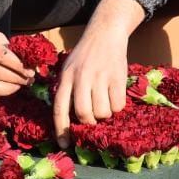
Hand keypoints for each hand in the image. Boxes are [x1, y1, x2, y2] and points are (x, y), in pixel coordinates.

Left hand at [53, 0, 144, 146]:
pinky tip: (114, 95)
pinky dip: (117, 106)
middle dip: (89, 122)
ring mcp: (100, 77)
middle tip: (93, 118)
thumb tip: (69, 121)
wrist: (105, 32)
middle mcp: (81, 77)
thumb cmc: (85, 55)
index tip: (64, 145)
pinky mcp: (118, 77)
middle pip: (84, 114)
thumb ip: (67, 90)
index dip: (62, 130)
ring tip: (104, 102)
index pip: (60, 109)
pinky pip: (118, 105)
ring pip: (103, 112)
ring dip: (105, 114)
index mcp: (66, 77)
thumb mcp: (68, 68)